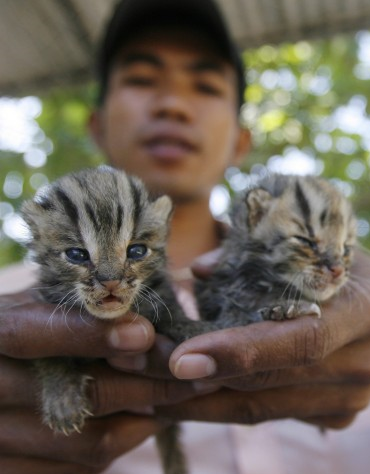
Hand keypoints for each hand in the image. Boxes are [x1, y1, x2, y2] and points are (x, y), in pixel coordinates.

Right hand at [0, 291, 204, 472]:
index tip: (144, 334)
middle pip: (81, 396)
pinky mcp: (15, 473)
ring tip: (175, 397)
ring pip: (91, 442)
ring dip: (145, 420)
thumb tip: (146, 321)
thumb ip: (80, 308)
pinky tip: (138, 420)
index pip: (30, 333)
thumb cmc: (23, 333)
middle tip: (200, 374)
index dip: (88, 334)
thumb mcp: (36, 307)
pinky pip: (83, 470)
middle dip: (150, 386)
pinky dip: (120, 444)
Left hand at [159, 248, 369, 428]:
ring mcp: (348, 397)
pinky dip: (222, 405)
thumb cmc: (336, 265)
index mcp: (359, 310)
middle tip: (140, 372)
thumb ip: (253, 255)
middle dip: (198, 382)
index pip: (299, 341)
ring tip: (146, 392)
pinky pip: (267, 413)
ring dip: (200, 403)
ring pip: (260, 410)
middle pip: (268, 384)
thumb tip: (200, 271)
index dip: (239, 352)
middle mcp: (360, 363)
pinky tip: (185, 396)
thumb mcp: (307, 249)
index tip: (181, 359)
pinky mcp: (332, 415)